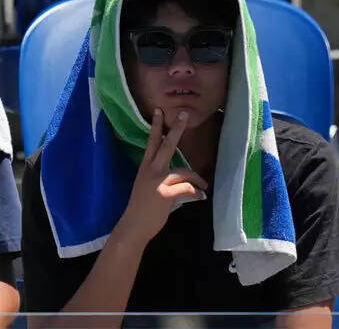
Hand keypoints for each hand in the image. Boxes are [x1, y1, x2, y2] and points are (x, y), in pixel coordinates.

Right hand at [112, 109, 208, 249]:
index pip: (151, 143)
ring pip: (184, 171)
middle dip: (175, 129)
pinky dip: (196, 192)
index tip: (159, 111)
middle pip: (166, 145)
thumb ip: (162, 181)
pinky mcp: (165, 194)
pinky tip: (200, 197)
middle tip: (183, 114)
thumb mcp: (148, 189)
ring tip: (204, 185)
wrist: (133, 226)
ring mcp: (158, 181)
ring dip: (197, 178)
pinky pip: (187, 189)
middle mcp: (151, 171)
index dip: (155, 126)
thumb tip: (181, 183)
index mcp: (146, 168)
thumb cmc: (141, 209)